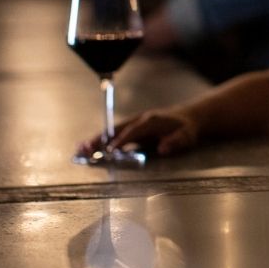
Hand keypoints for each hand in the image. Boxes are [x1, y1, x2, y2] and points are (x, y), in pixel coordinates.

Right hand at [77, 106, 199, 157]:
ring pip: (112, 132)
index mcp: (151, 120)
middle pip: (117, 129)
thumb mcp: (187, 135)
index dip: (122, 140)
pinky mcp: (131, 130)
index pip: (134, 130)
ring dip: (97, 140)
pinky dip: (101, 142)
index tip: (111, 150)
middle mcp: (139, 120)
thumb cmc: (186, 128)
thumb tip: (163, 149)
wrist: (188, 117)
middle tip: (86, 148)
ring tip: (80, 150)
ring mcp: (134, 124)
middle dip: (102, 138)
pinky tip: (88, 149)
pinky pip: (114, 136)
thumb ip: (176, 142)